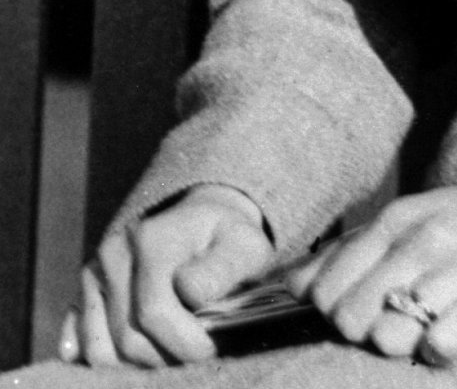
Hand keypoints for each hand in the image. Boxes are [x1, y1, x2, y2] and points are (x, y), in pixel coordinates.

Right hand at [59, 184, 272, 367]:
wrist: (202, 220)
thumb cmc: (227, 241)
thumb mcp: (244, 246)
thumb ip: (223, 269)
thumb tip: (188, 293)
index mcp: (152, 238)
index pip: (154, 312)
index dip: (185, 344)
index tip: (211, 351)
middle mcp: (114, 252)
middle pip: (127, 338)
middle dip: (165, 360)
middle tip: (193, 360)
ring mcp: (93, 273)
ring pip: (100, 350)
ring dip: (136, 368)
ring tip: (169, 356)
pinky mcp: (83, 293)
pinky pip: (79, 343)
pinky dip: (103, 362)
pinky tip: (131, 361)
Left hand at [288, 172, 456, 363]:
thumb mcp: (424, 218)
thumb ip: (361, 248)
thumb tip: (295, 285)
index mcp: (400, 217)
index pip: (325, 283)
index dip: (330, 314)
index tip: (357, 318)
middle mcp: (424, 237)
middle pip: (349, 316)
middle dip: (362, 336)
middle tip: (394, 330)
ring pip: (389, 335)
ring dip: (401, 348)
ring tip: (425, 335)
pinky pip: (442, 344)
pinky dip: (440, 353)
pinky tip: (454, 340)